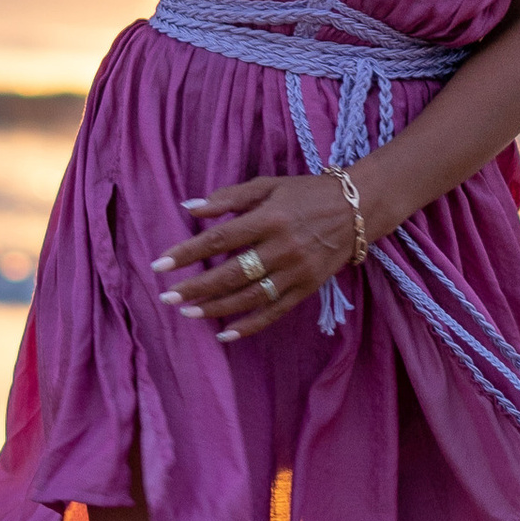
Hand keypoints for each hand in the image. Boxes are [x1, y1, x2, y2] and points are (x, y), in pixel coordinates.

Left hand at [151, 172, 364, 340]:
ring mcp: (296, 271)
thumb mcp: (268, 185)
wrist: (358, 209)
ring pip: (250, 297)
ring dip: (216, 308)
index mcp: (270, 218)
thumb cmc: (307, 193)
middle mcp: (283, 247)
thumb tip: (189, 208)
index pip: (220, 238)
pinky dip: (249, 326)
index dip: (188, 253)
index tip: (161, 264)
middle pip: (232, 273)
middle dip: (196, 287)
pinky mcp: (307, 288)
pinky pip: (274, 312)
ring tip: (188, 313)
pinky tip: (225, 335)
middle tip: (167, 297)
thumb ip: (228, 197)